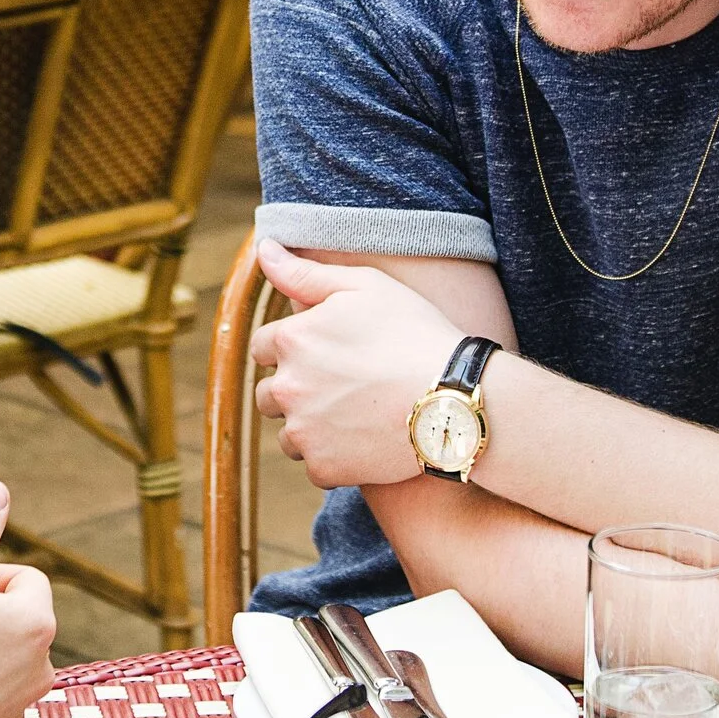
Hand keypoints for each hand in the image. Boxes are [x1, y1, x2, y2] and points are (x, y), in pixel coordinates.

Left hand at [250, 239, 463, 488]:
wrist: (456, 400)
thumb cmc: (415, 335)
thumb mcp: (364, 287)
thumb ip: (305, 272)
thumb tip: (263, 250)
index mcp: (291, 340)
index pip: (264, 346)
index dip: (295, 348)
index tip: (328, 353)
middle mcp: (286, 387)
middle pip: (270, 393)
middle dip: (296, 389)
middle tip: (343, 387)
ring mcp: (303, 431)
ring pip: (288, 432)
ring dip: (310, 426)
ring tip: (356, 416)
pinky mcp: (323, 467)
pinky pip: (314, 464)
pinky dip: (333, 457)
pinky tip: (365, 441)